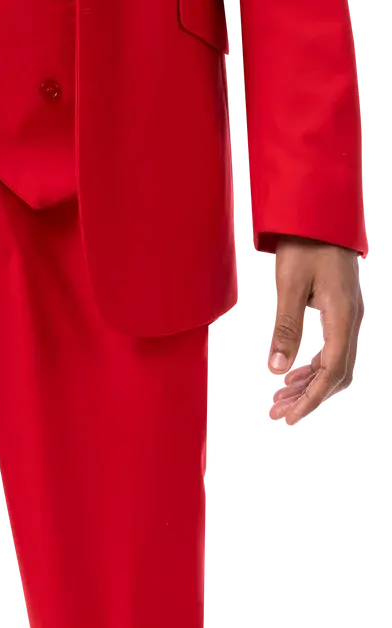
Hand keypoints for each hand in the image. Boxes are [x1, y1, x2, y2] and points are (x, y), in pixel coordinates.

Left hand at [266, 235, 363, 425]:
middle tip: (279, 411)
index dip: (310, 397)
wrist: (320, 212)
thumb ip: (285, 326)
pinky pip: (330, 346)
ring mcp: (347, 314)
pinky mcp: (339, 307)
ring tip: (280, 396)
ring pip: (333, 361)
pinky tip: (294, 370)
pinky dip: (312, 363)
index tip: (289, 415)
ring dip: (308, 381)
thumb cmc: (304, 242)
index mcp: (342, 315)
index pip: (331, 371)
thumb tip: (277, 370)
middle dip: (307, 395)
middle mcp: (350, 319)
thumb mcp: (290, 282)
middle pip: (335, 372)